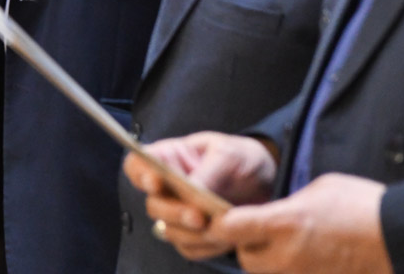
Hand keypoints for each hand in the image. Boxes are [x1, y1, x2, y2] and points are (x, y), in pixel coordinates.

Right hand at [124, 132, 275, 260]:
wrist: (266, 181)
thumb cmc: (242, 157)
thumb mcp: (228, 155)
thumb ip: (208, 172)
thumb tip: (192, 191)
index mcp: (168, 159)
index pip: (137, 165)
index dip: (140, 175)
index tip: (156, 183)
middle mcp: (167, 188)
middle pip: (153, 205)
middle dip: (174, 213)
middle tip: (199, 217)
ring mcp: (178, 213)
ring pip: (169, 231)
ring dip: (193, 234)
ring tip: (221, 228)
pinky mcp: (193, 235)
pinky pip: (190, 248)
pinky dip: (207, 247)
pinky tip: (226, 237)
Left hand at [210, 174, 390, 273]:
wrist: (401, 237)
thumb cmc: (363, 205)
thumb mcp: (319, 189)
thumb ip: (286, 206)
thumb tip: (275, 215)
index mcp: (284, 223)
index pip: (229, 228)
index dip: (220, 221)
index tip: (222, 215)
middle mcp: (287, 256)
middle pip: (245, 258)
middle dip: (246, 245)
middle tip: (259, 230)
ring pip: (266, 273)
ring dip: (268, 260)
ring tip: (285, 243)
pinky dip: (290, 269)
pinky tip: (306, 255)